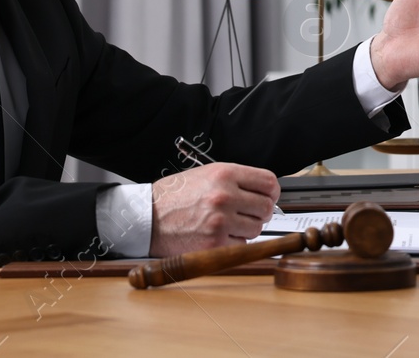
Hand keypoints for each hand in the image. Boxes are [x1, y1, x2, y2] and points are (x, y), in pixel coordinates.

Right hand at [149, 163, 280, 255]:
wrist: (147, 217)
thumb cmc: (175, 196)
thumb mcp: (207, 174)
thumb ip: (237, 180)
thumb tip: (265, 192)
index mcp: (225, 174)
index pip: (269, 182)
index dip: (272, 192)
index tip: (268, 197)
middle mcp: (225, 196)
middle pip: (266, 207)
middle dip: (260, 212)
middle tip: (247, 213)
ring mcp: (221, 221)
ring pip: (256, 228)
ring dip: (246, 228)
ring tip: (227, 223)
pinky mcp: (214, 243)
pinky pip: (241, 244)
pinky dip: (233, 242)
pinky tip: (217, 234)